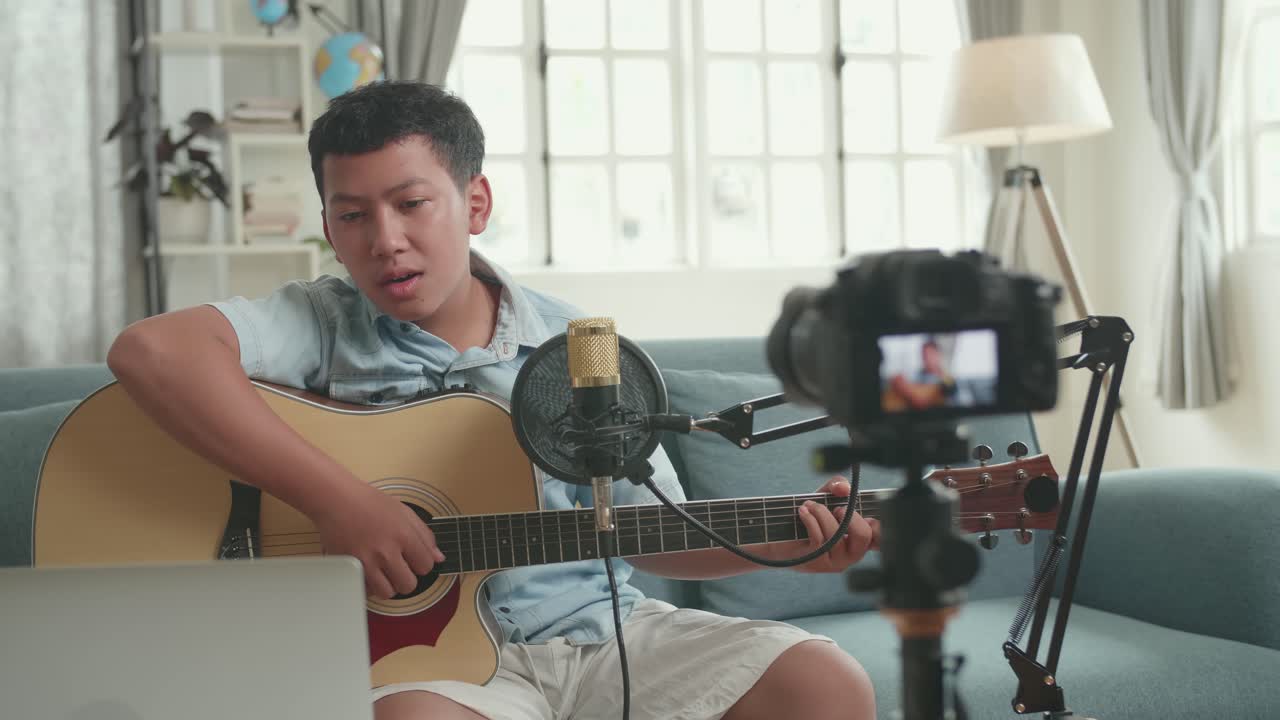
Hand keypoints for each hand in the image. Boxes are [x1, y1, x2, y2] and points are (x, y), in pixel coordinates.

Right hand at [310, 481, 443, 599]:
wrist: (336, 500)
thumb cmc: (369, 502)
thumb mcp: (404, 512)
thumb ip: (424, 536)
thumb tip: (438, 557)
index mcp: (403, 536)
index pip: (426, 566)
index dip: (422, 564)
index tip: (415, 559)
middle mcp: (385, 551)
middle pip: (408, 585)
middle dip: (407, 578)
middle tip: (399, 566)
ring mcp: (366, 562)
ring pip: (387, 593)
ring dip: (388, 585)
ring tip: (384, 570)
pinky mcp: (349, 568)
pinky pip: (366, 590)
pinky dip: (369, 585)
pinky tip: (370, 571)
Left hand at [789, 477, 880, 573]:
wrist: (779, 537)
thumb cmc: (809, 518)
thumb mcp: (826, 497)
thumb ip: (838, 486)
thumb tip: (844, 488)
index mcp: (859, 541)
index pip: (881, 539)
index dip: (878, 525)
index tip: (862, 513)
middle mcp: (851, 555)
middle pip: (863, 535)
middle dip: (848, 515)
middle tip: (835, 509)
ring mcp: (834, 562)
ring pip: (836, 535)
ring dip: (821, 512)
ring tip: (810, 506)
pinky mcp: (816, 563)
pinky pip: (819, 537)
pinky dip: (810, 519)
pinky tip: (803, 512)